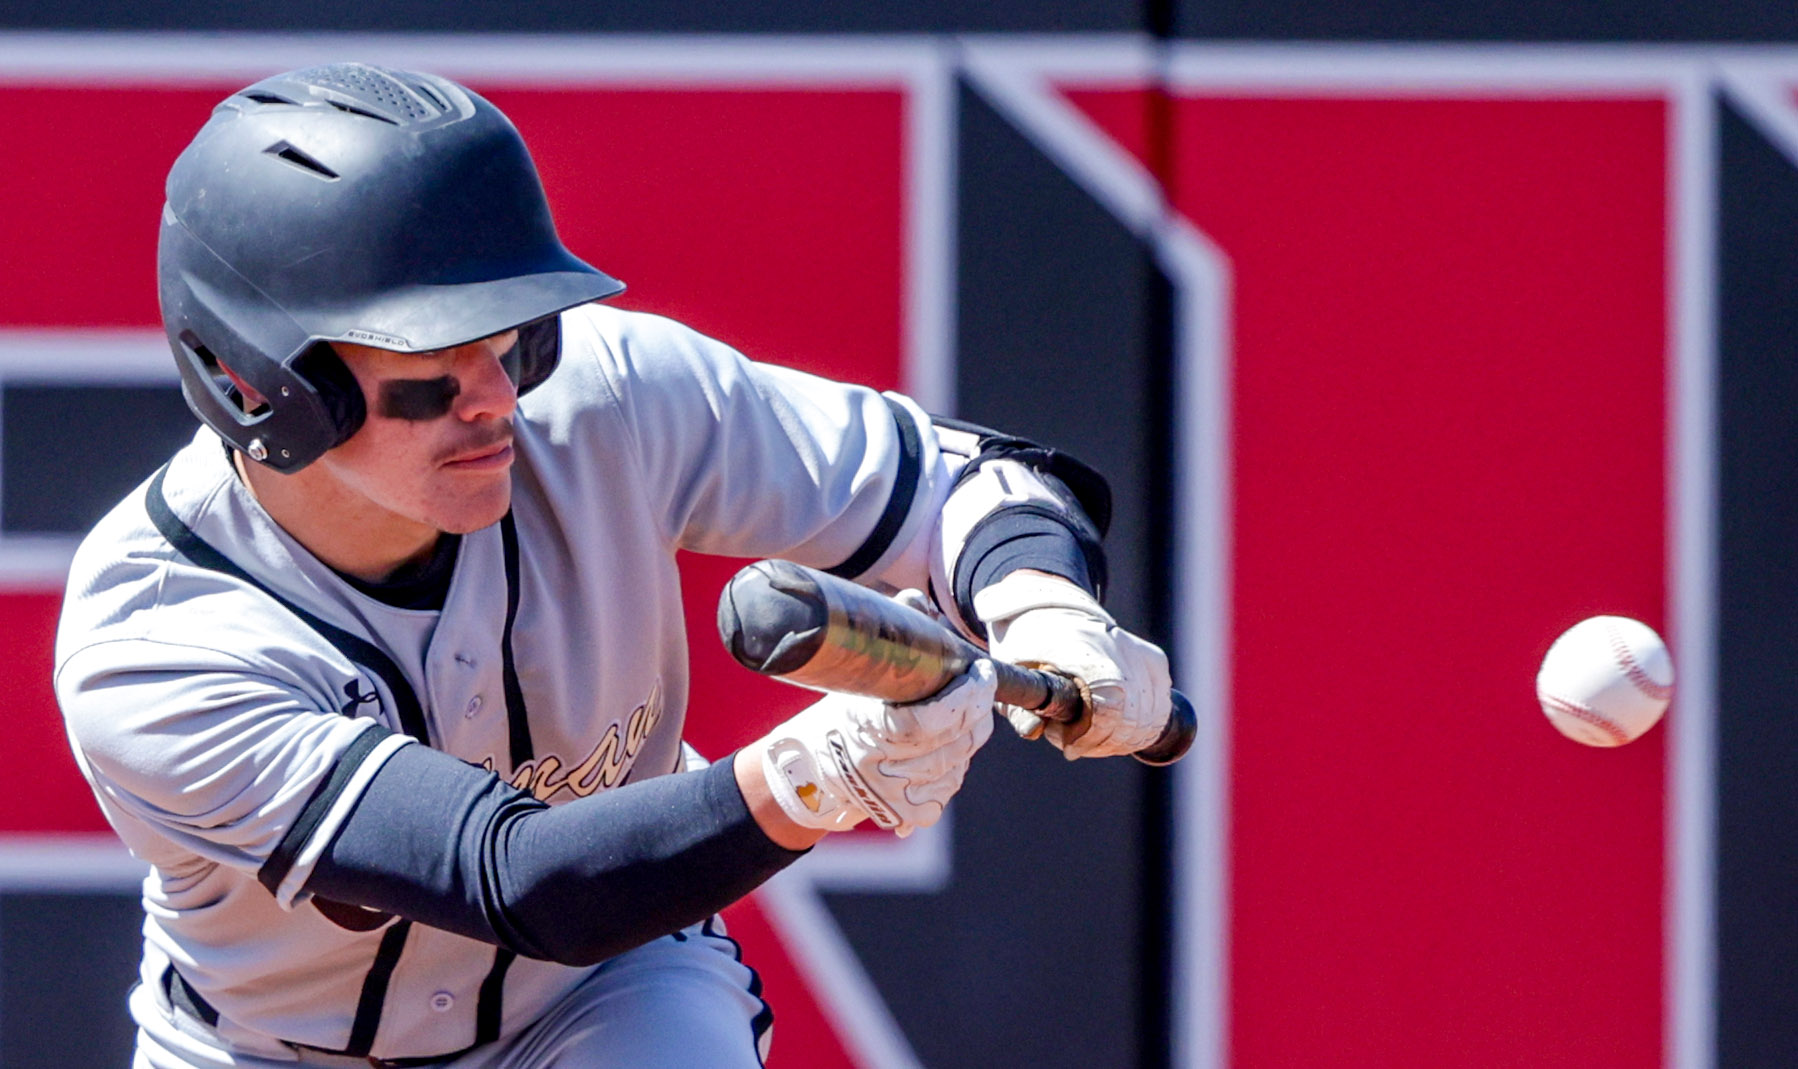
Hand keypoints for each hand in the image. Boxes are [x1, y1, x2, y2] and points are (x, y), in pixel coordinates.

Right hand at [753, 659, 996, 837]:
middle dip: (977, 708)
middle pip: (954, 740)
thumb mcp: (853, 679)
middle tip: (981, 684)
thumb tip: (918, 606)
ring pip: (959, 762)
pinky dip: (958, 761)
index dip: (967, 695)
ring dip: (971, 733)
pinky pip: (951, 784)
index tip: (980, 671)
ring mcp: (894, 797)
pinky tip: (952, 742)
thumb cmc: (834, 717)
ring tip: (969, 710)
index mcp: (864, 729)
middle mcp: (879, 768)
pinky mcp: (907, 815)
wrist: (807, 775)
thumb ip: (889, 639)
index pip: (931, 719)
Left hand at [975, 571, 1170, 758]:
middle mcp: (1114, 644)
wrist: (1050, 612)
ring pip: (1152, 710)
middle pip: (1131, 711)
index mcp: (1078, 646)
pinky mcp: (1151, 657)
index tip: (1071, 748)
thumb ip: (1020, 708)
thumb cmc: (1026, 648)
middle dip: (1107, 740)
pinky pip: (1159, 700)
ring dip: (1127, 736)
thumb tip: (1034, 732)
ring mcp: (1136, 650)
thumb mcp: (1014, 676)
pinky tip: (1119, 727)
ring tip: (1097, 740)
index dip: (1094, 734)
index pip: (1108, 702)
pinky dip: (1145, 721)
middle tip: (1080, 746)